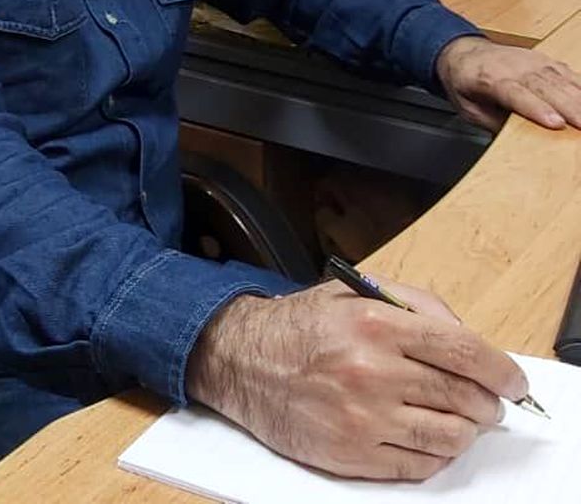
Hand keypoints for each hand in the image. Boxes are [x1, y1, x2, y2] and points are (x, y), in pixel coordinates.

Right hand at [185, 279, 526, 481]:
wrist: (242, 361)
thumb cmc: (299, 326)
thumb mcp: (351, 291)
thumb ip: (412, 303)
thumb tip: (463, 336)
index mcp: (373, 323)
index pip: (462, 350)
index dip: (499, 369)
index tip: (514, 381)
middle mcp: (371, 371)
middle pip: (462, 396)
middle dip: (486, 403)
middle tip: (487, 402)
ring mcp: (363, 417)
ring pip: (448, 436)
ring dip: (465, 431)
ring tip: (459, 420)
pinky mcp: (353, 454)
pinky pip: (420, 466)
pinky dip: (436, 455)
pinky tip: (429, 438)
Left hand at [436, 35, 580, 131]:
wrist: (462, 52)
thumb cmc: (465, 82)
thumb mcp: (468, 108)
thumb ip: (493, 123)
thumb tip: (515, 141)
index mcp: (489, 79)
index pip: (517, 94)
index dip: (538, 108)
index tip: (557, 123)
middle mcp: (512, 67)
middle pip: (545, 86)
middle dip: (568, 106)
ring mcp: (530, 61)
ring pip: (559, 78)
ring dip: (578, 97)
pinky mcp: (543, 60)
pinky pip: (566, 71)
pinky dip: (580, 84)